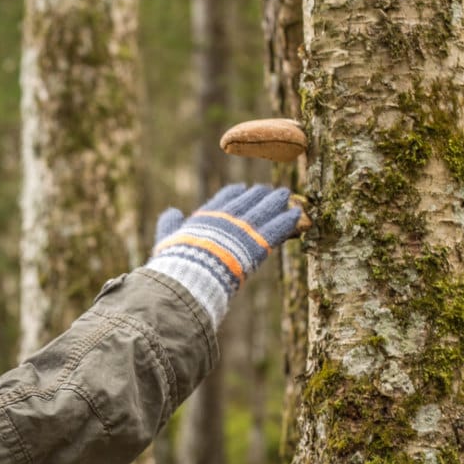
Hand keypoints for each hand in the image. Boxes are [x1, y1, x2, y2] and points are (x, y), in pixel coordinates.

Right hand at [143, 184, 302, 325]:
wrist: (191, 276)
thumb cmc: (176, 261)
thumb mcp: (166, 239)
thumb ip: (169, 224)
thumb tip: (172, 212)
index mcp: (207, 218)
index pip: (224, 198)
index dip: (234, 192)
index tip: (242, 188)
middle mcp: (227, 219)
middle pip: (247, 201)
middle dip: (258, 194)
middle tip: (268, 189)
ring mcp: (244, 231)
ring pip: (264, 211)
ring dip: (276, 201)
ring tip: (285, 193)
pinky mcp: (258, 245)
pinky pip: (277, 229)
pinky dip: (287, 220)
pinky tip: (297, 212)